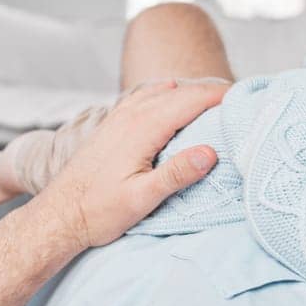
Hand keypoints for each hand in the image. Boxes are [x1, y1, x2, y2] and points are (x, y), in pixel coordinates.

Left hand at [31, 79, 226, 251]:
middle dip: (210, 92)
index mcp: (142, 129)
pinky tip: (171, 95)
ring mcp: (118, 117)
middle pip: (179, 91)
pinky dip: (166, 92)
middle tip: (240, 99)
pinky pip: (144, 96)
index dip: (220, 96)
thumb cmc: (100, 212)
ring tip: (215, 99)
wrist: (59, 215)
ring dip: (189, 91)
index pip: (190, 100)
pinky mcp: (112, 124)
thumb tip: (211, 152)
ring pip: (161, 90)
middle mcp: (130, 115)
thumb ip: (176, 174)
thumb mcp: (142, 199)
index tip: (246, 97)